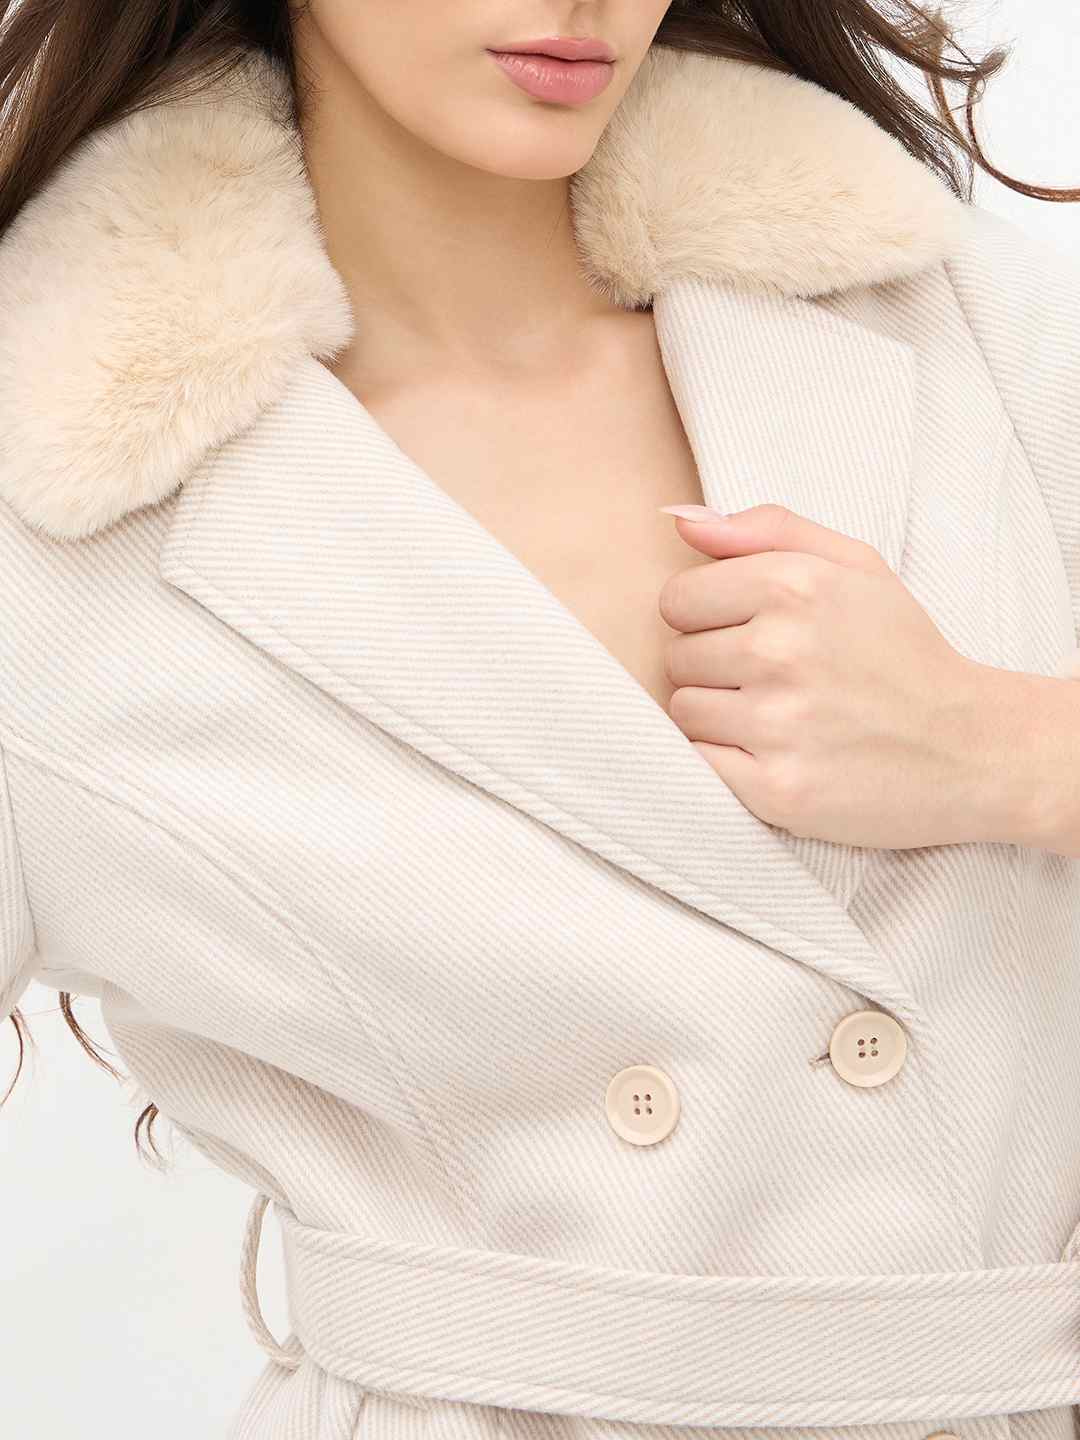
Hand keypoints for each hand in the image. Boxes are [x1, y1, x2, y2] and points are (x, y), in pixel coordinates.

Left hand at [657, 503, 1000, 848]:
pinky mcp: (777, 789)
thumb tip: (678, 521)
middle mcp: (780, 651)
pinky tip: (772, 755)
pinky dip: (725, 763)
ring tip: (778, 718)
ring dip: (718, 718)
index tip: (751, 632)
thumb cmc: (904, 652)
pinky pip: (699, 765)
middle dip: (714, 669)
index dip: (708, 618)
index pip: (677, 599)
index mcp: (794, 586)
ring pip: (683, 713)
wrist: (972, 747)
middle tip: (777, 682)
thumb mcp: (855, 566)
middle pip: (677, 658)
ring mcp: (778, 724)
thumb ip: (767, 531)